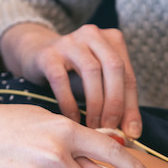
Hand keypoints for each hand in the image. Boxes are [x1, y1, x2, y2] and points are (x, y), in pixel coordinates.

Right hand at [0, 22, 141, 138]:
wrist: (36, 54)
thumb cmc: (75, 73)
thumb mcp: (100, 84)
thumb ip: (118, 104)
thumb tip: (132, 133)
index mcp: (113, 40)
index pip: (128, 76)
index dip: (131, 107)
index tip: (130, 133)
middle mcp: (93, 35)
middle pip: (114, 68)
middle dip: (115, 103)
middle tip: (110, 128)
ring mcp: (70, 41)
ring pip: (91, 71)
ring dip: (95, 104)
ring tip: (93, 125)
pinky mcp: (48, 54)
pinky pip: (61, 79)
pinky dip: (69, 102)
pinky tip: (73, 119)